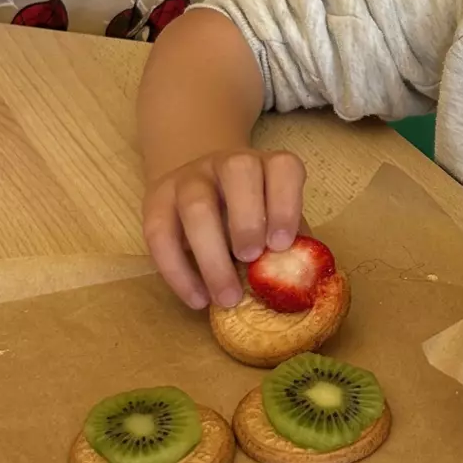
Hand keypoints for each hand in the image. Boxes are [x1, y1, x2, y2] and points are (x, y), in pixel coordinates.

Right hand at [143, 147, 306, 309]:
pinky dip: (178, 272)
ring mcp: (190, 177)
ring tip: (227, 296)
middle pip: (237, 172)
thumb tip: (305, 284)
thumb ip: (291, 248)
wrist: (200, 194)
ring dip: (211, 253)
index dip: (285, 202)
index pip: (282, 167)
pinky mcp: (157, 199)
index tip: (282, 244)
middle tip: (251, 260)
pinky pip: (159, 233)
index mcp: (266, 167)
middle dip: (247, 219)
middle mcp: (228, 163)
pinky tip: (198, 299)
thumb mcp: (273, 224)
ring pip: (195, 203)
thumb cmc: (250, 218)